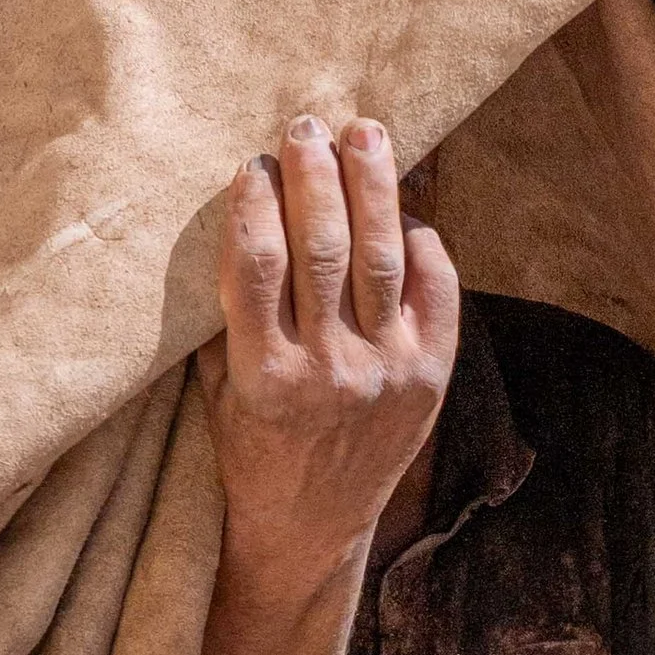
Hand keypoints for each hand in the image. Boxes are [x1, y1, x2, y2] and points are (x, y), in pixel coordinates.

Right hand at [202, 116, 459, 585]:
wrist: (313, 529)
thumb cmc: (252, 446)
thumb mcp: (217, 388)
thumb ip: (229, 312)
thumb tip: (242, 212)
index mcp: (263, 376)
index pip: (258, 266)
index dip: (255, 205)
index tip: (251, 163)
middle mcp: (330, 372)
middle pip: (324, 249)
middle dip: (316, 177)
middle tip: (306, 125)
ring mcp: (387, 375)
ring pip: (384, 260)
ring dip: (375, 189)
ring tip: (366, 134)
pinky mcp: (431, 379)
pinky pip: (437, 291)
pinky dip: (423, 243)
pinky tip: (404, 209)